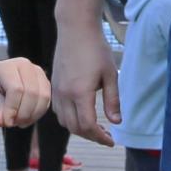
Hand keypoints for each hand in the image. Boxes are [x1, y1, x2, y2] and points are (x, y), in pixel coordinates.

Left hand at [0, 57, 50, 128]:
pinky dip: (38, 113)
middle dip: (24, 114)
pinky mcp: (46, 83)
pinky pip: (47, 101)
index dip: (12, 109)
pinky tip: (27, 118)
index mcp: (9, 66)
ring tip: (20, 122)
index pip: (16, 89)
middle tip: (14, 123)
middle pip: (32, 93)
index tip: (6, 123)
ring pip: (43, 97)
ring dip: (32, 115)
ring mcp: (39, 73)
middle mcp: (27, 66)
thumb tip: (4, 122)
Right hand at [52, 21, 119, 145]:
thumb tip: (116, 122)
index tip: (112, 141)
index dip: (100, 137)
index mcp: (80, 93)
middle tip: (107, 136)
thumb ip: (113, 100)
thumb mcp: (111, 75)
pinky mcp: (53, 86)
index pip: (88, 126)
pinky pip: (58, 111)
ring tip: (96, 127)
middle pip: (75, 128)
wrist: (75, 29)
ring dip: (79, 129)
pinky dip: (69, 119)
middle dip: (91, 136)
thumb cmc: (96, 49)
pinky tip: (81, 114)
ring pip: (64, 121)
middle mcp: (64, 95)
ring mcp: (56, 91)